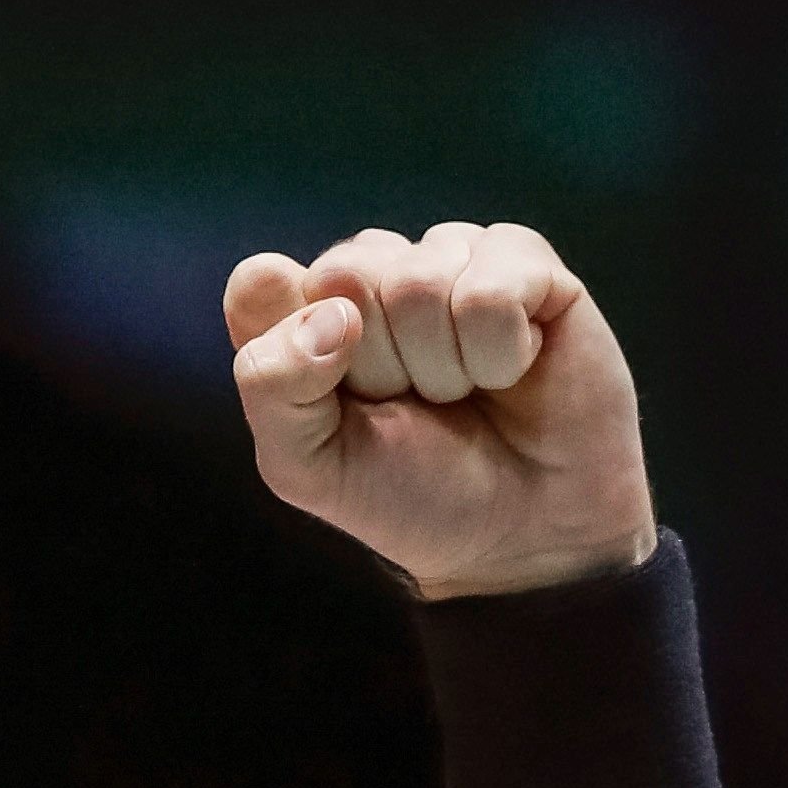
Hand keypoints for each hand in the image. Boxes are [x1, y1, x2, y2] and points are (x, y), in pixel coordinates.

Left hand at [222, 222, 655, 597]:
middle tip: (417, 405)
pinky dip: (502, 353)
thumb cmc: (413, 493)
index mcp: (306, 305)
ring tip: (467, 393)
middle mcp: (373, 267)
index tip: (342, 404)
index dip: (301, 354)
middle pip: (347, 277)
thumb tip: (333, 313)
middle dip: (381, 366)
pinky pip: (492, 289)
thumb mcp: (307, 465)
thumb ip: (271, 385)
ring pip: (420, 283)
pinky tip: (513, 370)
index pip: (263, 282)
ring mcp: (449, 255)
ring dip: (446, 368)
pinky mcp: (523, 258)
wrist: (524, 533)